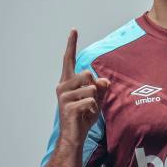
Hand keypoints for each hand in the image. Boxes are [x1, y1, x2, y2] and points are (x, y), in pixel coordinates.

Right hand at [56, 28, 109, 144]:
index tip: (74, 30)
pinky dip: (92, 109)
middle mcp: (63, 86)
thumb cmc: (84, 116)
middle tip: (90, 101)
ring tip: (86, 109)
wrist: (74, 135)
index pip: (69, 59)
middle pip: (87, 74)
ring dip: (94, 100)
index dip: (72, 44)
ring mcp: (63, 96)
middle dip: (95, 87)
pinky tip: (84, 115)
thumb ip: (102, 88)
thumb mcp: (97, 99)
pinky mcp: (67, 107)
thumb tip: (104, 80)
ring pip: (91, 88)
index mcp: (68, 81)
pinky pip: (90, 101)